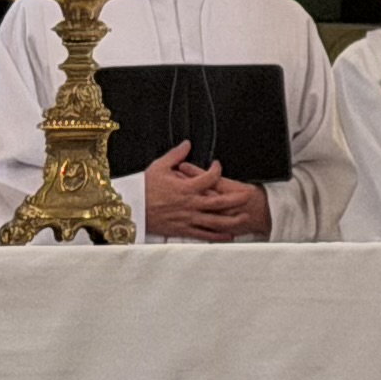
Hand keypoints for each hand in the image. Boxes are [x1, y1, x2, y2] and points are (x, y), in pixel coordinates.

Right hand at [142, 142, 272, 240]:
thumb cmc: (143, 188)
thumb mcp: (158, 166)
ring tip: (245, 217)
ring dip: (232, 220)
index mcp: (186, 187)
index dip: (217, 170)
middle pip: (219, 202)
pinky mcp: (183, 230)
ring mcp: (188, 218)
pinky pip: (204, 234)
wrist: (131, 209)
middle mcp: (190, 204)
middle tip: (249, 195)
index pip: (209, 178)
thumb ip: (176, 155)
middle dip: (236, 198)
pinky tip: (228, 236)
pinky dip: (217, 236)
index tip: (218, 165)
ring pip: (215, 221)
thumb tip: (187, 144)